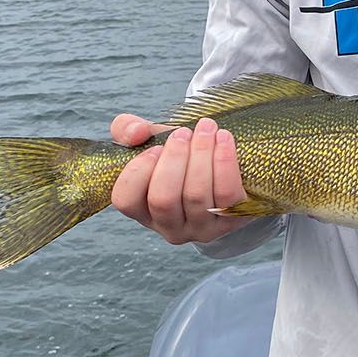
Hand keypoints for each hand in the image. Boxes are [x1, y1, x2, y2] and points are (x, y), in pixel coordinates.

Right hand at [109, 113, 248, 244]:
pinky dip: (225, 162)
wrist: (227, 168)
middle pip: (163, 199)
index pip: (126, 200)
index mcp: (143, 211)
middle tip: (184, 132)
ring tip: (207, 128)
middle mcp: (170, 227)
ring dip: (201, 154)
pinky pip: (227, 194)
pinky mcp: (231, 220)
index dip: (137, 172)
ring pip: (196, 195)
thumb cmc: (182, 157)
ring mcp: (201, 228)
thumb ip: (128, 129)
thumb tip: (136, 133)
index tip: (155, 147)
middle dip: (174, 159)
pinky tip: (223, 138)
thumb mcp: (150, 141)